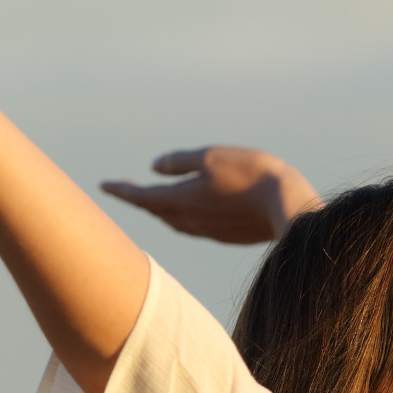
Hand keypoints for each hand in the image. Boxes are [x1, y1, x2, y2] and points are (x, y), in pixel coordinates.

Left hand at [102, 147, 321, 243]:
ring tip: (154, 200)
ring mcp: (208, 231)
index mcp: (182, 199)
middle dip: (140, 199)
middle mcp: (190, 220)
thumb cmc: (251, 174)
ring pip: (174, 221)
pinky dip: (182, 216)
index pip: (142, 197)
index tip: (103, 186)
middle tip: (126, 189)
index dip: (121, 191)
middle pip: (156, 211)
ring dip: (160, 210)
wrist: (289, 207)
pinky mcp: (226, 236)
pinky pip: (194, 227)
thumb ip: (179, 162)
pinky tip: (188, 211)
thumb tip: (154, 167)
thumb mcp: (211, 157)